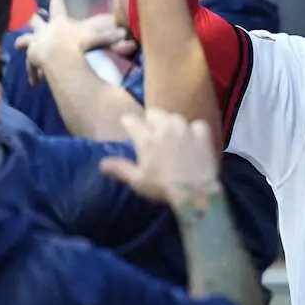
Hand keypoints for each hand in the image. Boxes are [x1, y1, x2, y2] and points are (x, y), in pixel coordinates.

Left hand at [16, 0, 124, 84]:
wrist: (60, 54)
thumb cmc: (79, 42)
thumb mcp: (98, 36)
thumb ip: (111, 36)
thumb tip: (129, 36)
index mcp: (60, 21)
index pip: (58, 8)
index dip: (58, 3)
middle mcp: (45, 29)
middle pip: (36, 21)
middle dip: (34, 19)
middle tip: (30, 15)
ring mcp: (36, 43)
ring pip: (26, 41)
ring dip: (23, 42)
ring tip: (17, 44)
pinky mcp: (33, 59)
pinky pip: (31, 66)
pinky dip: (33, 73)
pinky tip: (35, 82)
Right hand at [101, 110, 220, 206]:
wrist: (195, 192)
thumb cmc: (162, 188)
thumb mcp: (138, 181)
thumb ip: (120, 168)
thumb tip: (101, 164)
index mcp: (146, 139)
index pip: (130, 120)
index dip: (128, 123)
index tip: (128, 127)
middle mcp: (164, 128)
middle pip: (154, 113)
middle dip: (150, 119)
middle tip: (152, 132)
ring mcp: (184, 129)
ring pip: (174, 117)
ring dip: (171, 123)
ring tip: (172, 134)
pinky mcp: (202, 134)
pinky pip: (197, 125)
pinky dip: (194, 130)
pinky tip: (193, 138)